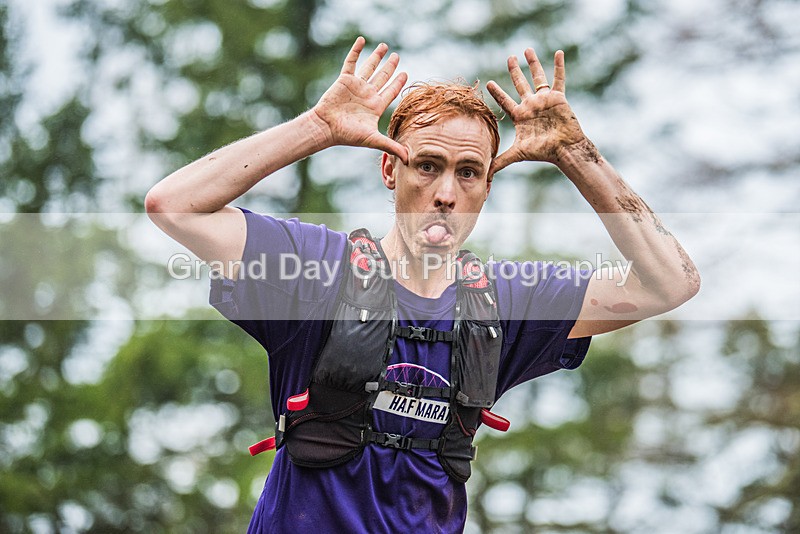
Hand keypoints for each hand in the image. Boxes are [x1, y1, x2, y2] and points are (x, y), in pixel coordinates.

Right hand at [311, 37, 408, 162]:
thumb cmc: (348, 135)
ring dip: (377, 57)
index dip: (398, 83)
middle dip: (390, 67)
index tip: (405, 74)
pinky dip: (356, 51)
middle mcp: (367, 94)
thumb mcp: (373, 140)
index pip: (391, 92)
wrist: (327, 128)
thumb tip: (409, 159)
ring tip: (384, 46)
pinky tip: (362, 40)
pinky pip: (351, 62)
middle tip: (397, 57)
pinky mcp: (345, 80)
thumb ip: (392, 146)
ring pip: (369, 67)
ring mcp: (356, 86)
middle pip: (382, 77)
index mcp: (375, 106)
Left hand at [486, 48, 586, 174]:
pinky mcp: (558, 97)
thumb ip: (500, 162)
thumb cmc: (542, 152)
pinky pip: (559, 78)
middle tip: (509, 58)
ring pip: (537, 77)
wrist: (563, 149)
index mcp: (520, 116)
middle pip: (520, 84)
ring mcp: (544, 100)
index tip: (488, 83)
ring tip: (526, 49)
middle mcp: (531, 105)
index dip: (497, 92)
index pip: (505, 101)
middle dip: (514, 71)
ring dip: (533, 63)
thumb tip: (484, 175)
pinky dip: (559, 66)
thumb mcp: (517, 154)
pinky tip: (558, 53)